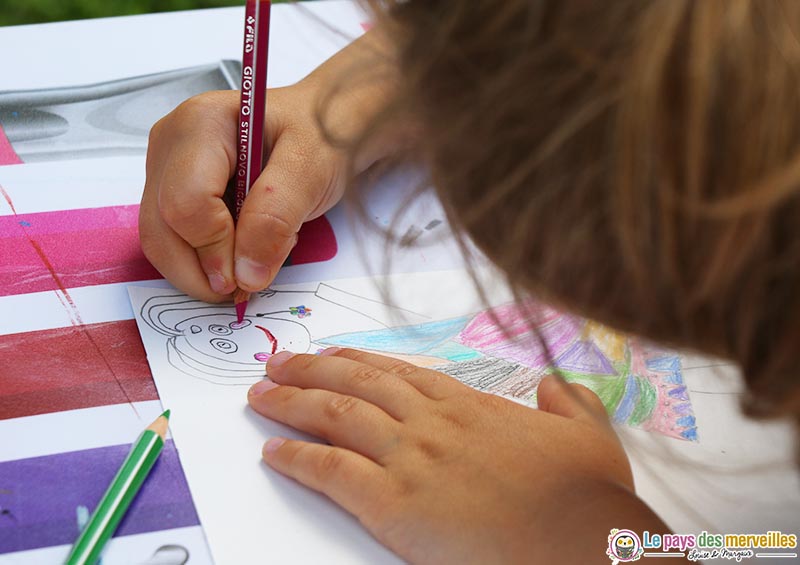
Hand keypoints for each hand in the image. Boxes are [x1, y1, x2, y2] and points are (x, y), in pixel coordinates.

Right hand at [140, 29, 400, 301]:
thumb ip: (276, 218)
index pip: (185, 203)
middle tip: (249, 284)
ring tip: (253, 260)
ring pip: (161, 242)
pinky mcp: (170, 194)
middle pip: (160, 228)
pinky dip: (205, 263)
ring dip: (203, 272)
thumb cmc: (318, 136)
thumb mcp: (310, 170)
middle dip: (203, 271)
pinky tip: (241, 251)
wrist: (323, 130)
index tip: (249, 274)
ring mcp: (165, 171)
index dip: (215, 250)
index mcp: (201, 124)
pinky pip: (173, 243)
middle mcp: (170, 145)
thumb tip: (245, 274)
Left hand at [248, 348, 664, 563]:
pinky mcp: (393, 503)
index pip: (398, 374)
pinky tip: (272, 453)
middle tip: (276, 363)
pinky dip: (298, 460)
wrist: (578, 535)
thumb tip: (556, 387)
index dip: (357, 362)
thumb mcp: (587, 433)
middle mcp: (430, 422)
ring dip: (292, 403)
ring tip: (259, 395)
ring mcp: (409, 458)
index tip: (330, 354)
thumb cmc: (584, 492)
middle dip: (310, 370)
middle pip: (356, 384)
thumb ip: (569, 402)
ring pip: (335, 417)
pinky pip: (332, 473)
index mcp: (467, 405)